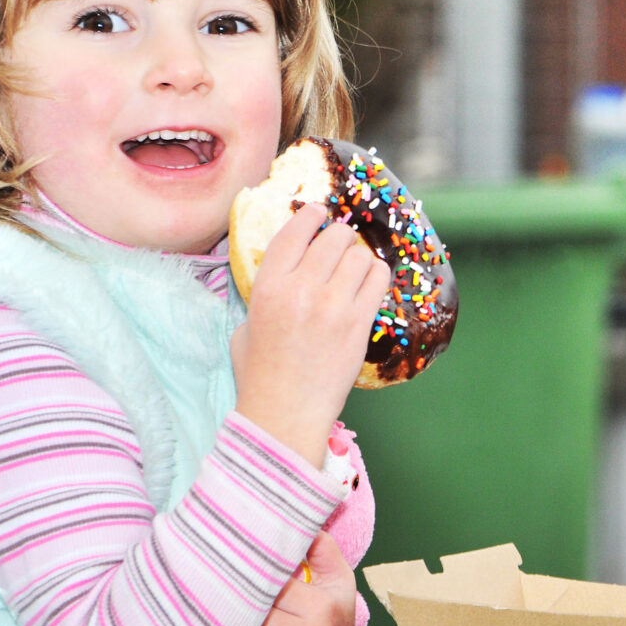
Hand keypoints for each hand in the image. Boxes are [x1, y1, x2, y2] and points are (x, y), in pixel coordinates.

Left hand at [221, 533, 360, 625]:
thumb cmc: (331, 621)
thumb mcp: (337, 583)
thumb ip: (322, 549)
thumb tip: (302, 520)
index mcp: (325, 605)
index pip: (269, 586)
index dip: (246, 582)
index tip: (223, 574)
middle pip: (254, 616)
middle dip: (232, 610)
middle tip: (207, 602)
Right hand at [232, 206, 387, 464]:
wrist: (285, 413)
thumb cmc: (260, 372)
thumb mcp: (247, 324)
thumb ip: (267, 291)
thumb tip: (290, 265)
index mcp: (268, 287)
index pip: (294, 232)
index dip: (310, 215)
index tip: (318, 212)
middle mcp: (302, 290)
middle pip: (334, 236)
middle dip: (338, 236)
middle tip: (338, 246)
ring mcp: (334, 306)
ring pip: (360, 255)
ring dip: (357, 257)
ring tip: (351, 270)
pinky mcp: (359, 323)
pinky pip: (378, 279)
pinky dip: (375, 275)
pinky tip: (367, 283)